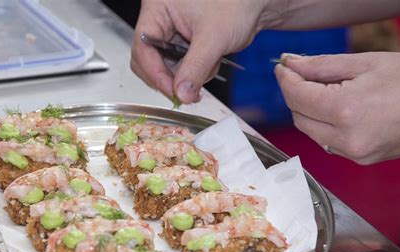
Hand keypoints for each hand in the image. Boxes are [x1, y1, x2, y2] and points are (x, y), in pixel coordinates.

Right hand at [131, 0, 265, 102]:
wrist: (256, 6)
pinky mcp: (183, 44)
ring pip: (166, 67)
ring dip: (187, 76)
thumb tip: (181, 94)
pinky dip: (195, 73)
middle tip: (187, 92)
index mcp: (158, 7)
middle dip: (170, 78)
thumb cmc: (237, 4)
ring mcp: (172, 33)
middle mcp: (161, 19)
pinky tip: (211, 63)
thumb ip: (196, 68)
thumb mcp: (213, 37)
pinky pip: (181, 67)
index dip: (155, 72)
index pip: (143, 46)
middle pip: (149, 59)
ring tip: (210, 67)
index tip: (172, 91)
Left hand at [275, 52, 399, 164]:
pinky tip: (337, 108)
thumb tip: (291, 64)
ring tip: (323, 89)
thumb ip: (321, 65)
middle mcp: (347, 139)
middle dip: (295, 95)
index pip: (297, 97)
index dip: (285, 79)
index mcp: (347, 110)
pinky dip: (324, 125)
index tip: (283, 68)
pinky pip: (329, 142)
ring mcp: (355, 153)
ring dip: (309, 111)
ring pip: (312, 132)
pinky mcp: (362, 159)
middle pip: (299, 117)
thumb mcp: (366, 63)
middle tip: (301, 75)